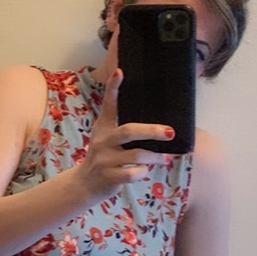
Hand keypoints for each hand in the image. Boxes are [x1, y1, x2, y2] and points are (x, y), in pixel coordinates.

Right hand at [78, 69, 173, 199]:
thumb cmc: (104, 157)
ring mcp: (105, 159)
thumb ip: (124, 128)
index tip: (120, 72)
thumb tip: (157, 123)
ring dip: (155, 157)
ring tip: (164, 158)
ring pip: (137, 155)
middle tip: (170, 132)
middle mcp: (103, 141)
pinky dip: (143, 172)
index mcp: (103, 127)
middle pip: (130, 131)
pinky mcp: (110, 176)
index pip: (109, 104)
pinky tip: (145, 171)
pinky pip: (133, 173)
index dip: (113, 88)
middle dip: (152, 131)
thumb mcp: (107, 138)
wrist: (86, 183)